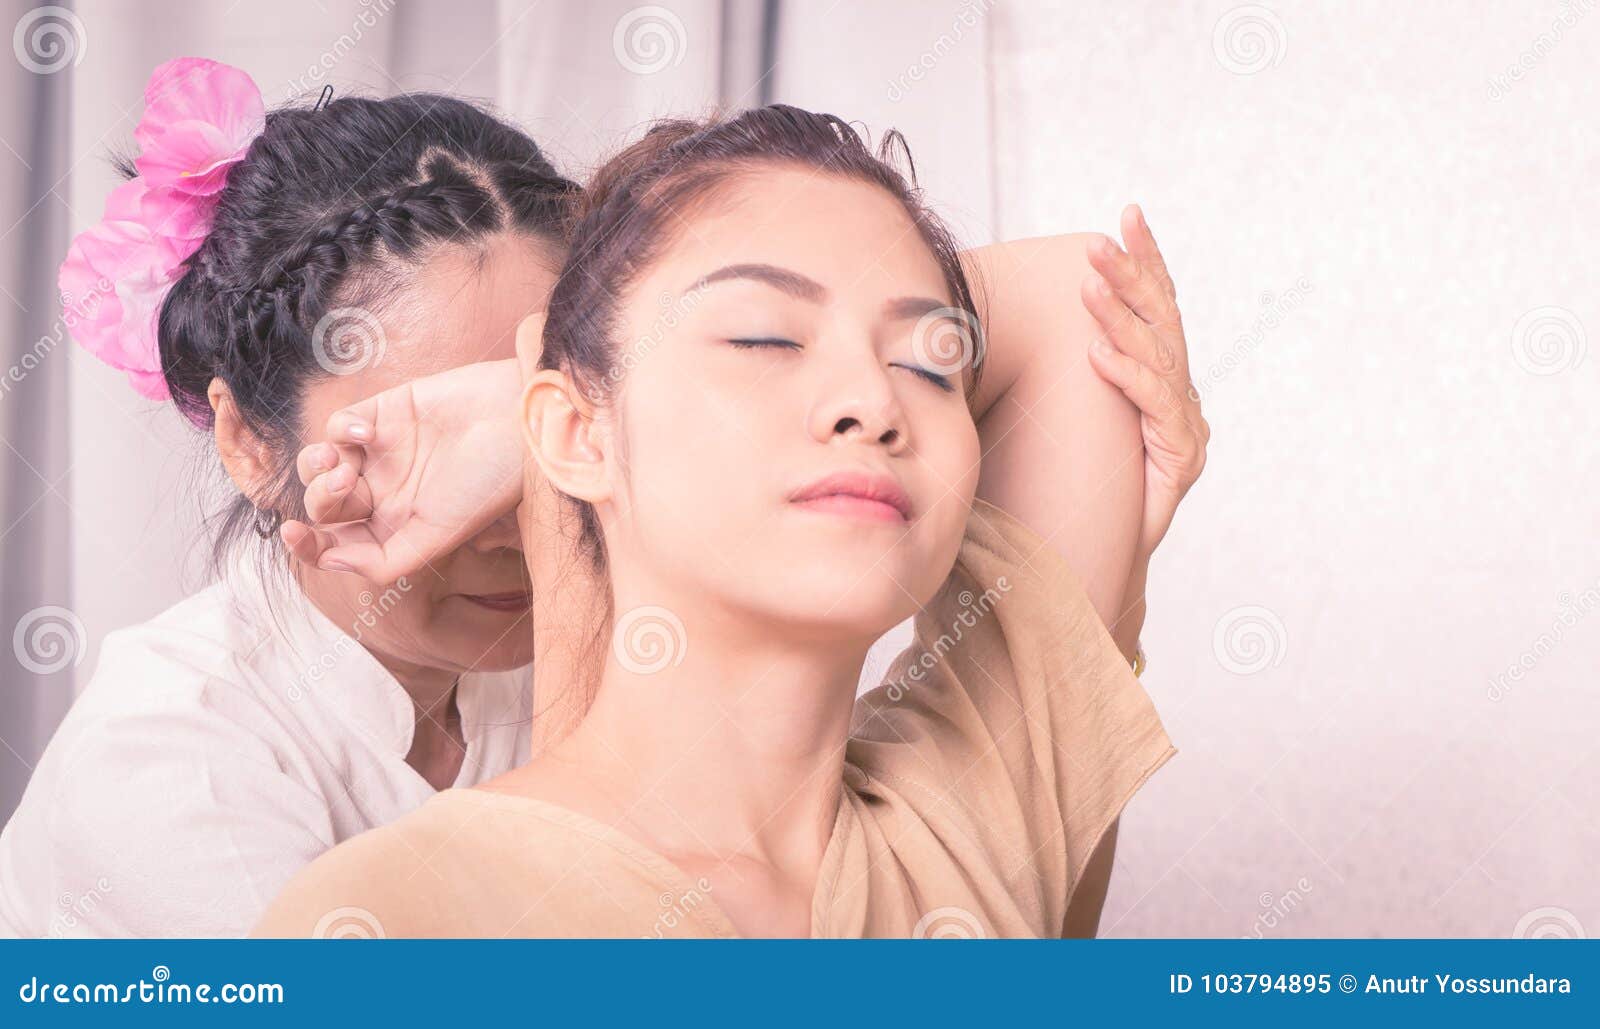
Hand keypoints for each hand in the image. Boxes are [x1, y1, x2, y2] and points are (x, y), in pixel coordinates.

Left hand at [280, 358, 524, 582]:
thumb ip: (385, 561)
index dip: (311, 545)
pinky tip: (368, 432)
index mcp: (398, 528)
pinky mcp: (382, 413)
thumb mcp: (439, 535)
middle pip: (324, 505)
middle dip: (321, 499)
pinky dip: (341, 429)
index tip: (293, 533)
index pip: (340, 544)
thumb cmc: (489, 482)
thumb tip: (333, 561)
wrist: (516, 420)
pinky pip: (339, 425)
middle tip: (346, 484)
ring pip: (320, 464)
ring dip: (317, 466)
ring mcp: (382, 453)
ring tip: (340, 462)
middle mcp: (386, 493)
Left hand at [1081, 204, 1208, 563]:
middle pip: (1161, 322)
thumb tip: (1006, 321)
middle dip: (1133, 277)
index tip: (1129, 214)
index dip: (1147, 261)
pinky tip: (1099, 353)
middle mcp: (1177, 394)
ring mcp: (1183, 427)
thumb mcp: (1064, 415)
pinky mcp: (1180, 461)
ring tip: (1092, 286)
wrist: (1102, 557)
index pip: (1156, 306)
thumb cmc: (1080, 483)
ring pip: (1158, 358)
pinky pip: (1154, 410)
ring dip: (1122, 319)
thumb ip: (1058, 370)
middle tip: (1101, 241)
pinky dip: (1127, 378)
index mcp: (1156, 375)